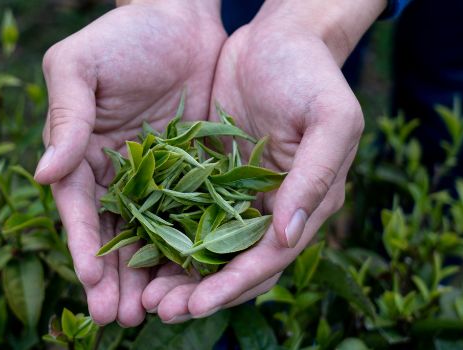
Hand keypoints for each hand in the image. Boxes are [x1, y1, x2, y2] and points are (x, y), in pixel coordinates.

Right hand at [34, 0, 224, 325]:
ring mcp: (153, 178)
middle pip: (111, 234)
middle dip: (112, 278)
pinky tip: (193, 279)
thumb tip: (43, 175)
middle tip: (120, 319)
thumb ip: (66, 120)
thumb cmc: (120, 36)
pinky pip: (189, 217)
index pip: (77, 207)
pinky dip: (187, 250)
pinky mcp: (191, 175)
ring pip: (148, 236)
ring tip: (152, 315)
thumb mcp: (80, 68)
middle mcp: (113, 175)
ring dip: (147, 277)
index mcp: (78, 154)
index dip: (82, 244)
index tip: (89, 278)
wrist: (178, 15)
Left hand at [141, 0, 383, 322]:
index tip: (194, 306)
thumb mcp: (330, 120)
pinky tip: (133, 251)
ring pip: (202, 247)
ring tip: (141, 295)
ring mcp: (235, 196)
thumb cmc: (311, 75)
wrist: (277, 39)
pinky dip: (160, 235)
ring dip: (174, 274)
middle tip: (157, 310)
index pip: (265, 260)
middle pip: (230, 264)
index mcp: (303, 206)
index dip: (230, 285)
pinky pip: (181, 213)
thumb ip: (314, 178)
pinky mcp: (206, 176)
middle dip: (196, 292)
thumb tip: (287, 238)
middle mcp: (268, 209)